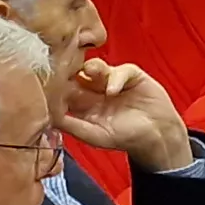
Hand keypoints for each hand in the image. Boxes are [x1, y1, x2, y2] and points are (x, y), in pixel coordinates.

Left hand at [55, 58, 191, 171]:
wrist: (157, 136)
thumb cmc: (125, 137)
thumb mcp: (93, 135)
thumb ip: (70, 125)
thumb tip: (47, 116)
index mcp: (81, 103)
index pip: (64, 90)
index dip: (57, 86)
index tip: (50, 84)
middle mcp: (94, 90)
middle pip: (77, 74)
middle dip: (72, 71)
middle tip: (65, 69)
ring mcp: (111, 80)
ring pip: (95, 67)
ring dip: (91, 68)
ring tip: (90, 73)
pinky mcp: (130, 75)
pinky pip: (120, 70)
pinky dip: (116, 77)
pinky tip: (113, 90)